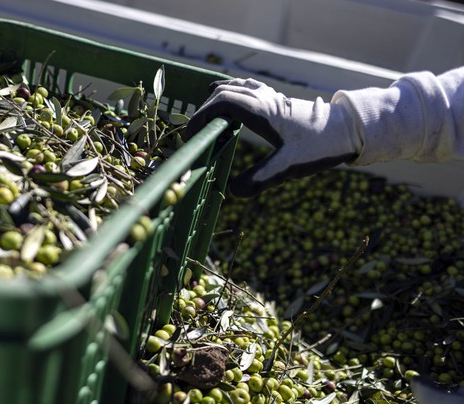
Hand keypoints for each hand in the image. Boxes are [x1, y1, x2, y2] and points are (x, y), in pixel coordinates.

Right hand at [186, 78, 361, 197]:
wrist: (351, 129)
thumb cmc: (321, 146)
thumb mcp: (290, 166)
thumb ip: (261, 178)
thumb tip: (233, 192)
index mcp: (262, 111)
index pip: (222, 103)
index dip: (201, 116)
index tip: (191, 135)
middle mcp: (264, 99)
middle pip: (224, 93)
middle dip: (204, 110)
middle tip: (196, 132)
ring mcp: (272, 97)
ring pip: (236, 87)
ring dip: (217, 98)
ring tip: (207, 115)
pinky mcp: (279, 100)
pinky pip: (249, 89)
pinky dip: (234, 93)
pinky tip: (235, 105)